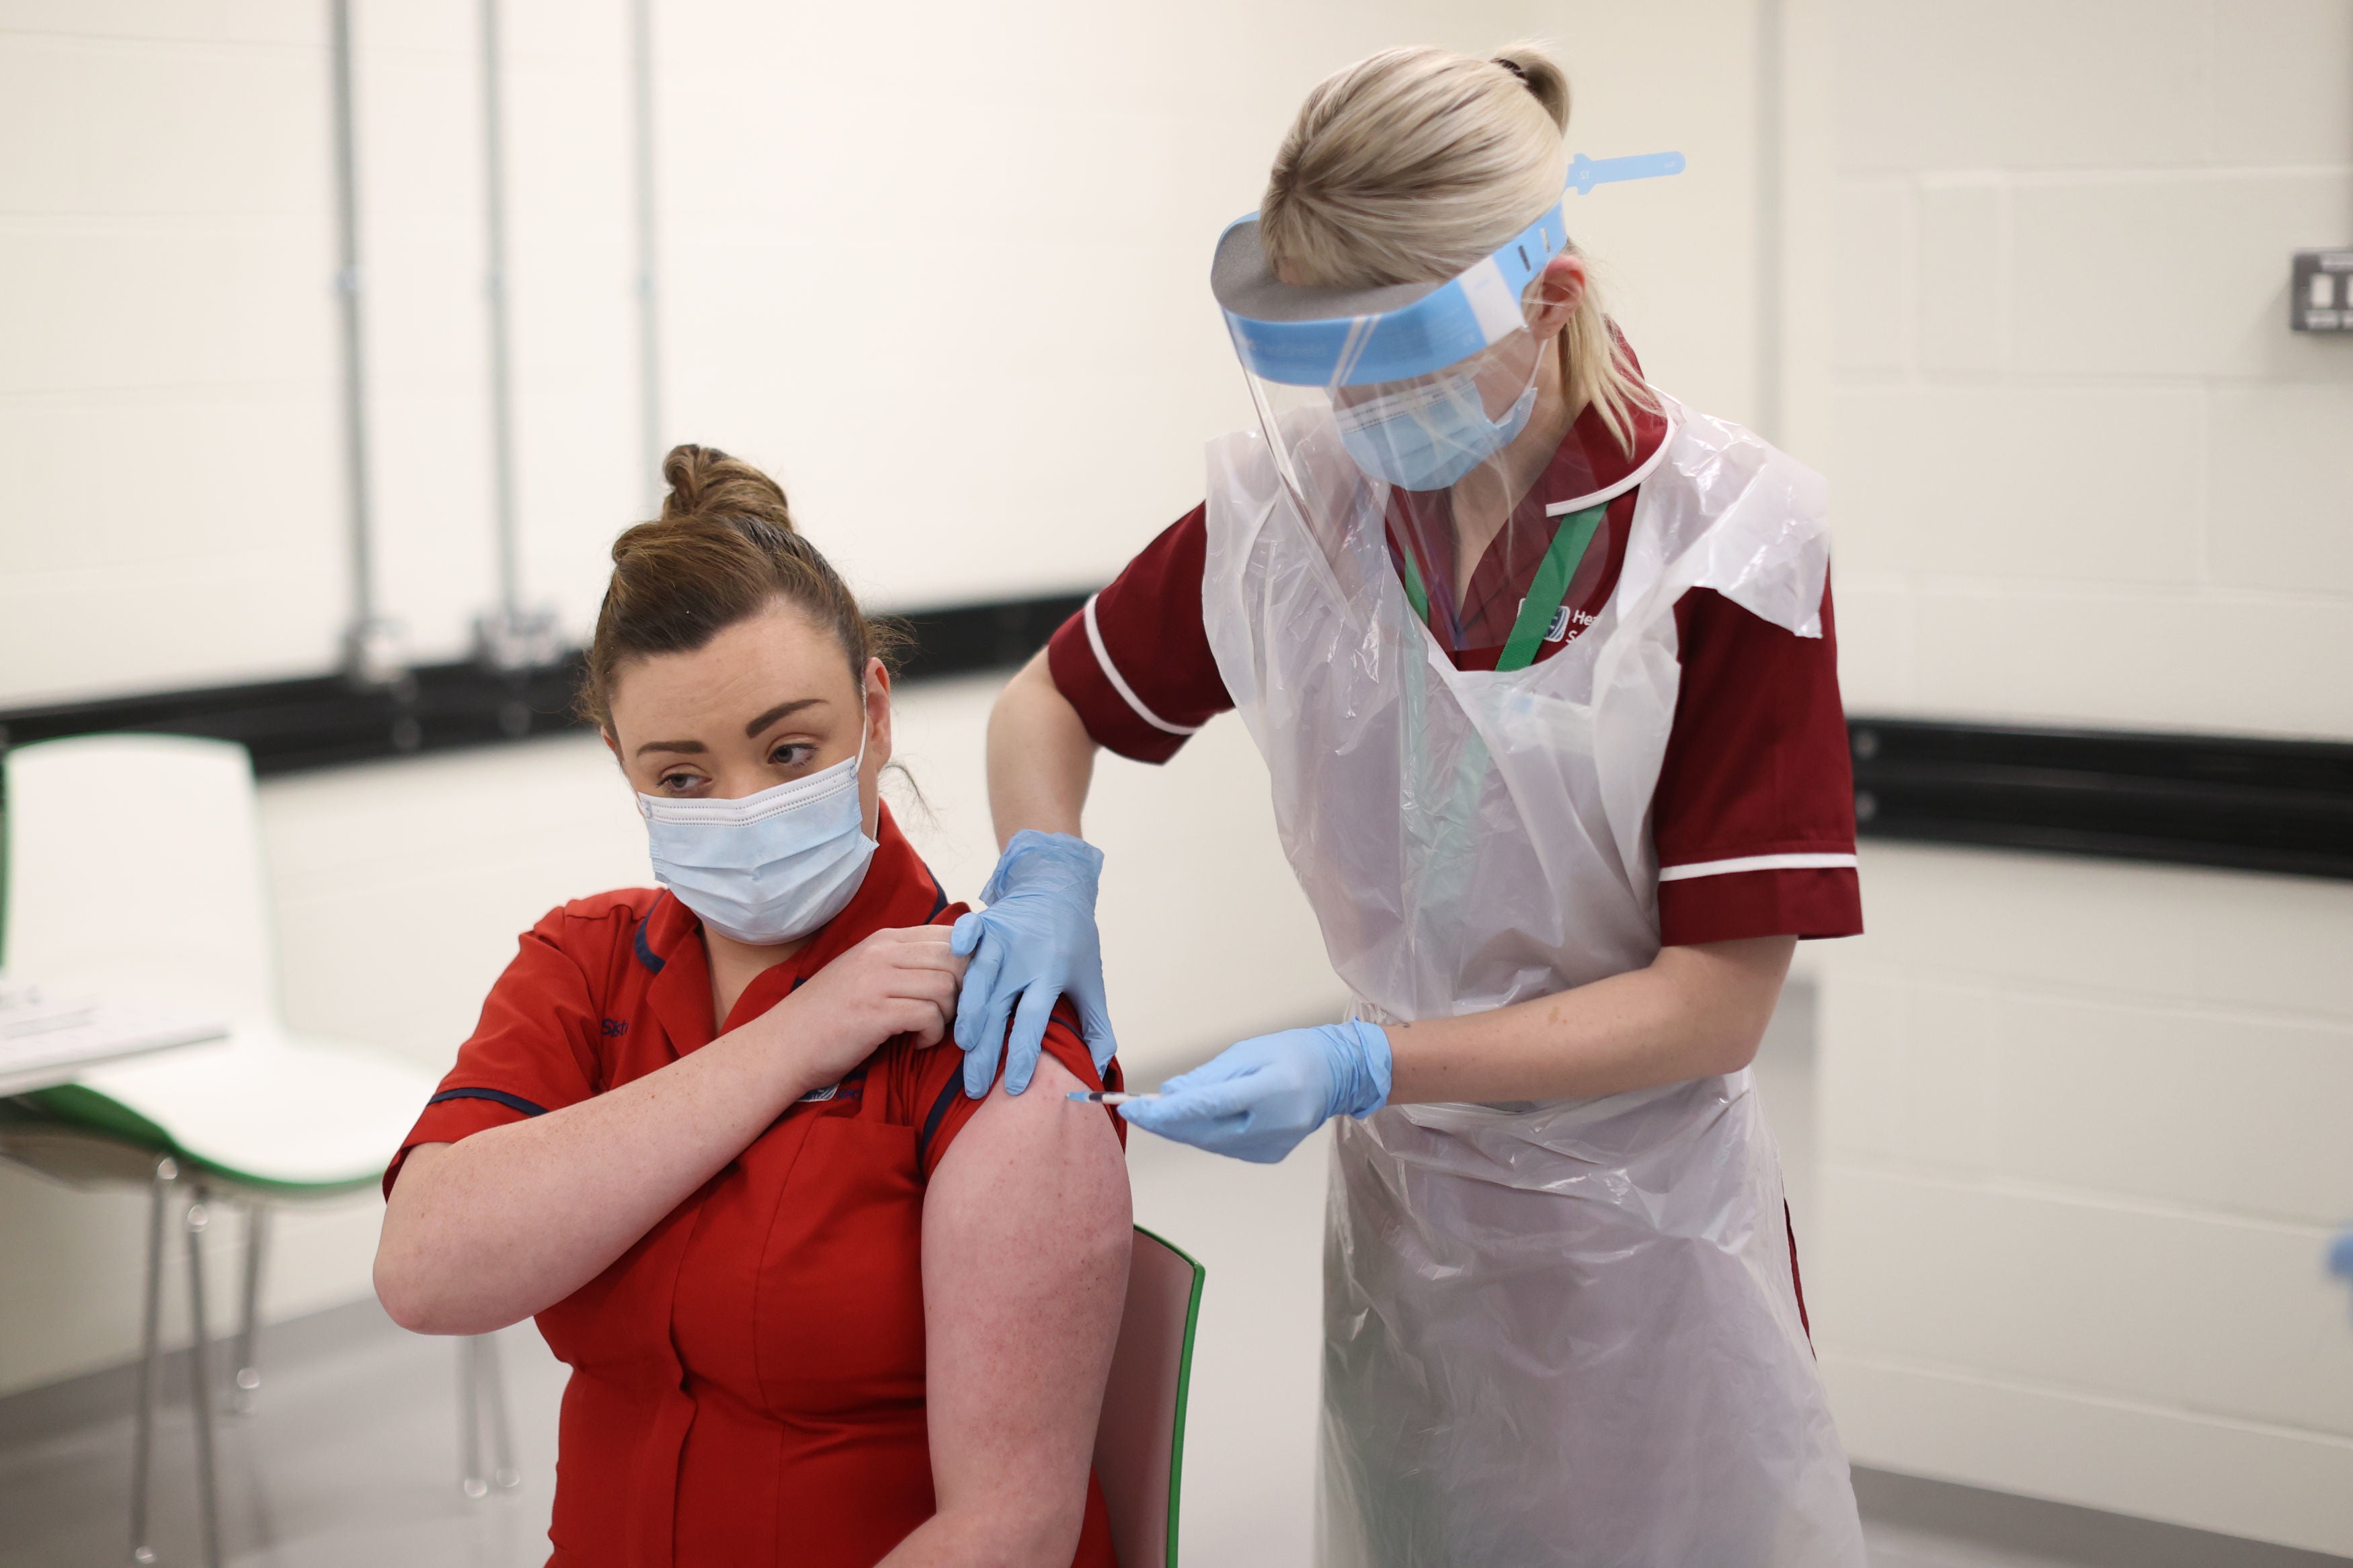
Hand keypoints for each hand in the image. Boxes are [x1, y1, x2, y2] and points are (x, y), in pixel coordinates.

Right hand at [766, 926, 967, 1088]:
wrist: (784, 1045)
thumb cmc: (829, 1015)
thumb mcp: (866, 973)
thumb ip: (904, 962)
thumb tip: (957, 964)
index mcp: (883, 940)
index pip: (950, 934)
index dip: (969, 962)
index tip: (963, 989)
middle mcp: (881, 953)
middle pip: (956, 957)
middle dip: (965, 990)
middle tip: (949, 1014)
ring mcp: (877, 981)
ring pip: (947, 986)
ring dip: (949, 1015)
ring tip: (929, 1029)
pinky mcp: (875, 1013)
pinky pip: (929, 1015)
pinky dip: (933, 1034)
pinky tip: (917, 1042)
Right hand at [950, 831, 1115, 1098]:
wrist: (1058, 889)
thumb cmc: (1075, 944)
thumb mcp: (1091, 984)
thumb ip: (1097, 1028)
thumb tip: (1096, 1069)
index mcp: (1052, 974)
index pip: (1034, 1021)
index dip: (1024, 1054)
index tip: (1016, 1086)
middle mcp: (1025, 957)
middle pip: (999, 1009)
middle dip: (986, 1051)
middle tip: (975, 1087)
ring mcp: (1002, 938)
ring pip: (977, 980)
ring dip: (967, 1014)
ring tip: (960, 1047)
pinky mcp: (985, 922)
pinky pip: (967, 934)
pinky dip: (958, 946)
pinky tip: (944, 969)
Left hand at [1118, 1021, 1391, 1163]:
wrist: (1336, 1076)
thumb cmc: (1293, 1053)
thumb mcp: (1247, 1052)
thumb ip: (1208, 1077)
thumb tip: (1169, 1095)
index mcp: (1270, 1091)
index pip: (1207, 1106)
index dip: (1165, 1111)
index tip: (1132, 1106)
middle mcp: (1272, 1126)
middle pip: (1202, 1132)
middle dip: (1162, 1123)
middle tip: (1132, 1110)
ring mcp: (1271, 1146)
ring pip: (1209, 1143)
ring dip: (1180, 1128)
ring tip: (1155, 1111)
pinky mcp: (1267, 1156)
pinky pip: (1224, 1147)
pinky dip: (1203, 1133)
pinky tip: (1191, 1119)